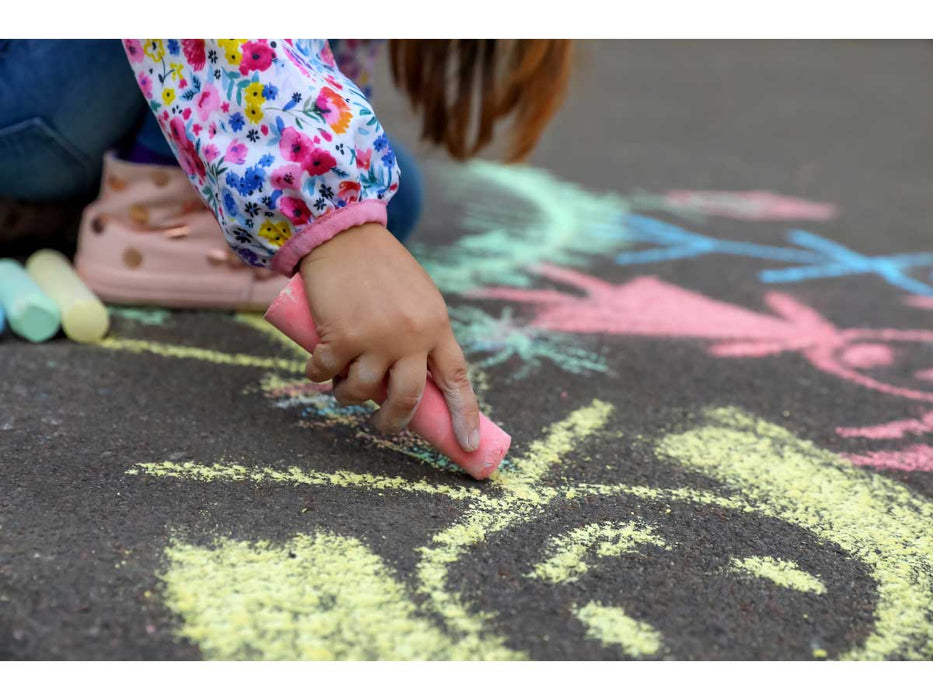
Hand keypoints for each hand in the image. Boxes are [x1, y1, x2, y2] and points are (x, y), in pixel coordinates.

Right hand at [300, 223, 480, 451]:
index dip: (464, 415)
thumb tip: (414, 385)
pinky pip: (327, 374)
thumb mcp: (419, 299)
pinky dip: (319, 375)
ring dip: (348, 396)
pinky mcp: (340, 336)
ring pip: (362, 391)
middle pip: (407, 397)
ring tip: (344, 386)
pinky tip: (318, 368)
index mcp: (437, 326)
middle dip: (394, 420)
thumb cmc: (383, 269)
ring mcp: (375, 337)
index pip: (456, 379)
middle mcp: (411, 335)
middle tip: (385, 424)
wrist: (345, 235)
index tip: (468, 445)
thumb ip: (423, 336)